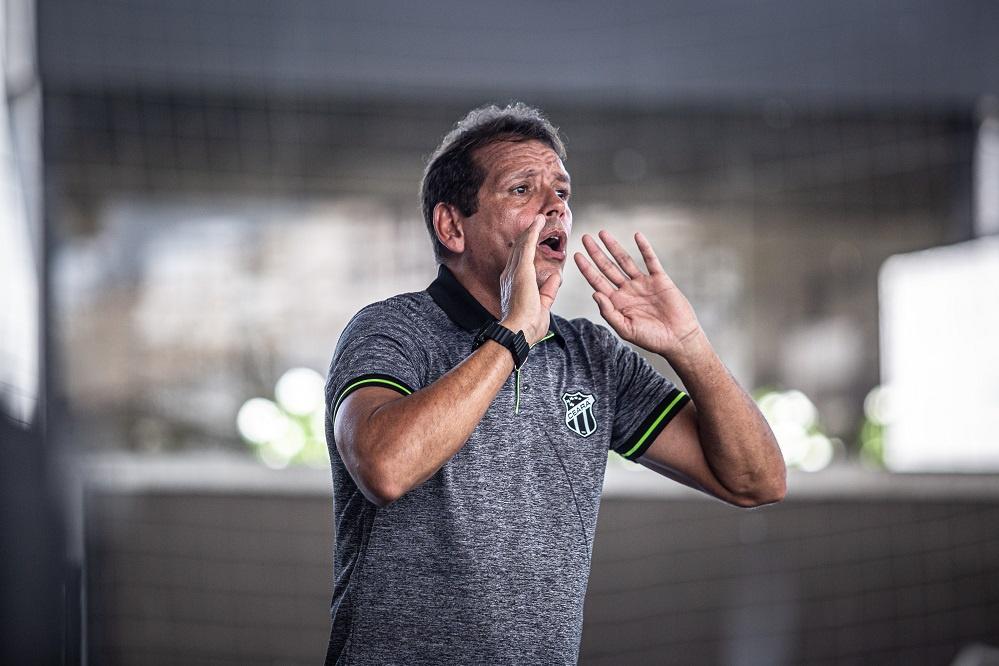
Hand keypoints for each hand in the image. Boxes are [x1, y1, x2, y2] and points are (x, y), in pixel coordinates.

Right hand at [500, 216, 561, 343]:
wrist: (518, 332)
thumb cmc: (527, 326)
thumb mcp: (543, 305)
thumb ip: (548, 290)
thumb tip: (555, 277)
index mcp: (514, 285)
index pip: (521, 263)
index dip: (526, 250)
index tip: (533, 241)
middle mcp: (510, 276)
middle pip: (519, 250)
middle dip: (527, 236)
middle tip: (535, 223)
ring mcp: (515, 272)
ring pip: (522, 245)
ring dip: (530, 230)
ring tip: (538, 219)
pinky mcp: (522, 270)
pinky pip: (527, 246)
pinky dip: (532, 232)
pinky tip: (538, 222)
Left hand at [574, 230, 701, 356]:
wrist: (678, 339)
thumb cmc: (651, 338)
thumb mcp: (626, 329)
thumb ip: (609, 313)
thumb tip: (595, 294)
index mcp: (617, 302)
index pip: (597, 281)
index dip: (587, 268)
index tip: (577, 255)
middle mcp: (628, 290)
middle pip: (607, 267)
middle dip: (596, 253)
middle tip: (585, 238)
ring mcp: (643, 283)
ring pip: (625, 260)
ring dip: (614, 247)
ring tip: (603, 233)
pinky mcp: (660, 279)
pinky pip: (651, 260)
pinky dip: (645, 248)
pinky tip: (637, 236)